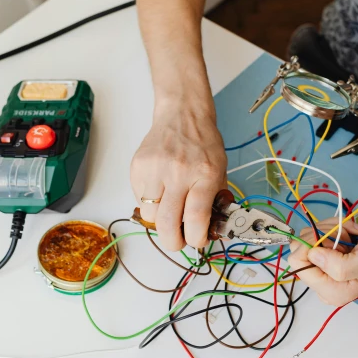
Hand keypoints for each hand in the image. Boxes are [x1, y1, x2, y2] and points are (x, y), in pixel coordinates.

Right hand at [130, 101, 226, 250]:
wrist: (182, 115)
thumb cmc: (203, 144)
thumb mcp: (220, 170)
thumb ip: (215, 200)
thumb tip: (208, 230)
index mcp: (204, 174)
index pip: (196, 218)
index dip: (196, 238)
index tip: (197, 241)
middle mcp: (178, 172)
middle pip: (167, 223)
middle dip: (173, 241)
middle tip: (178, 241)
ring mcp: (155, 169)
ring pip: (149, 215)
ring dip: (159, 221)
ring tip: (169, 211)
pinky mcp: (137, 167)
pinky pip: (139, 199)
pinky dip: (150, 203)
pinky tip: (160, 192)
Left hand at [288, 213, 357, 306]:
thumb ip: (341, 266)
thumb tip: (312, 255)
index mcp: (334, 291)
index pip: (298, 264)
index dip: (313, 244)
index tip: (336, 238)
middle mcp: (326, 282)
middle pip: (300, 249)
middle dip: (324, 234)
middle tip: (347, 235)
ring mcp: (326, 267)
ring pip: (309, 237)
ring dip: (332, 229)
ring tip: (353, 235)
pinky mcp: (329, 254)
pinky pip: (318, 232)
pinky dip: (335, 225)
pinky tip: (353, 232)